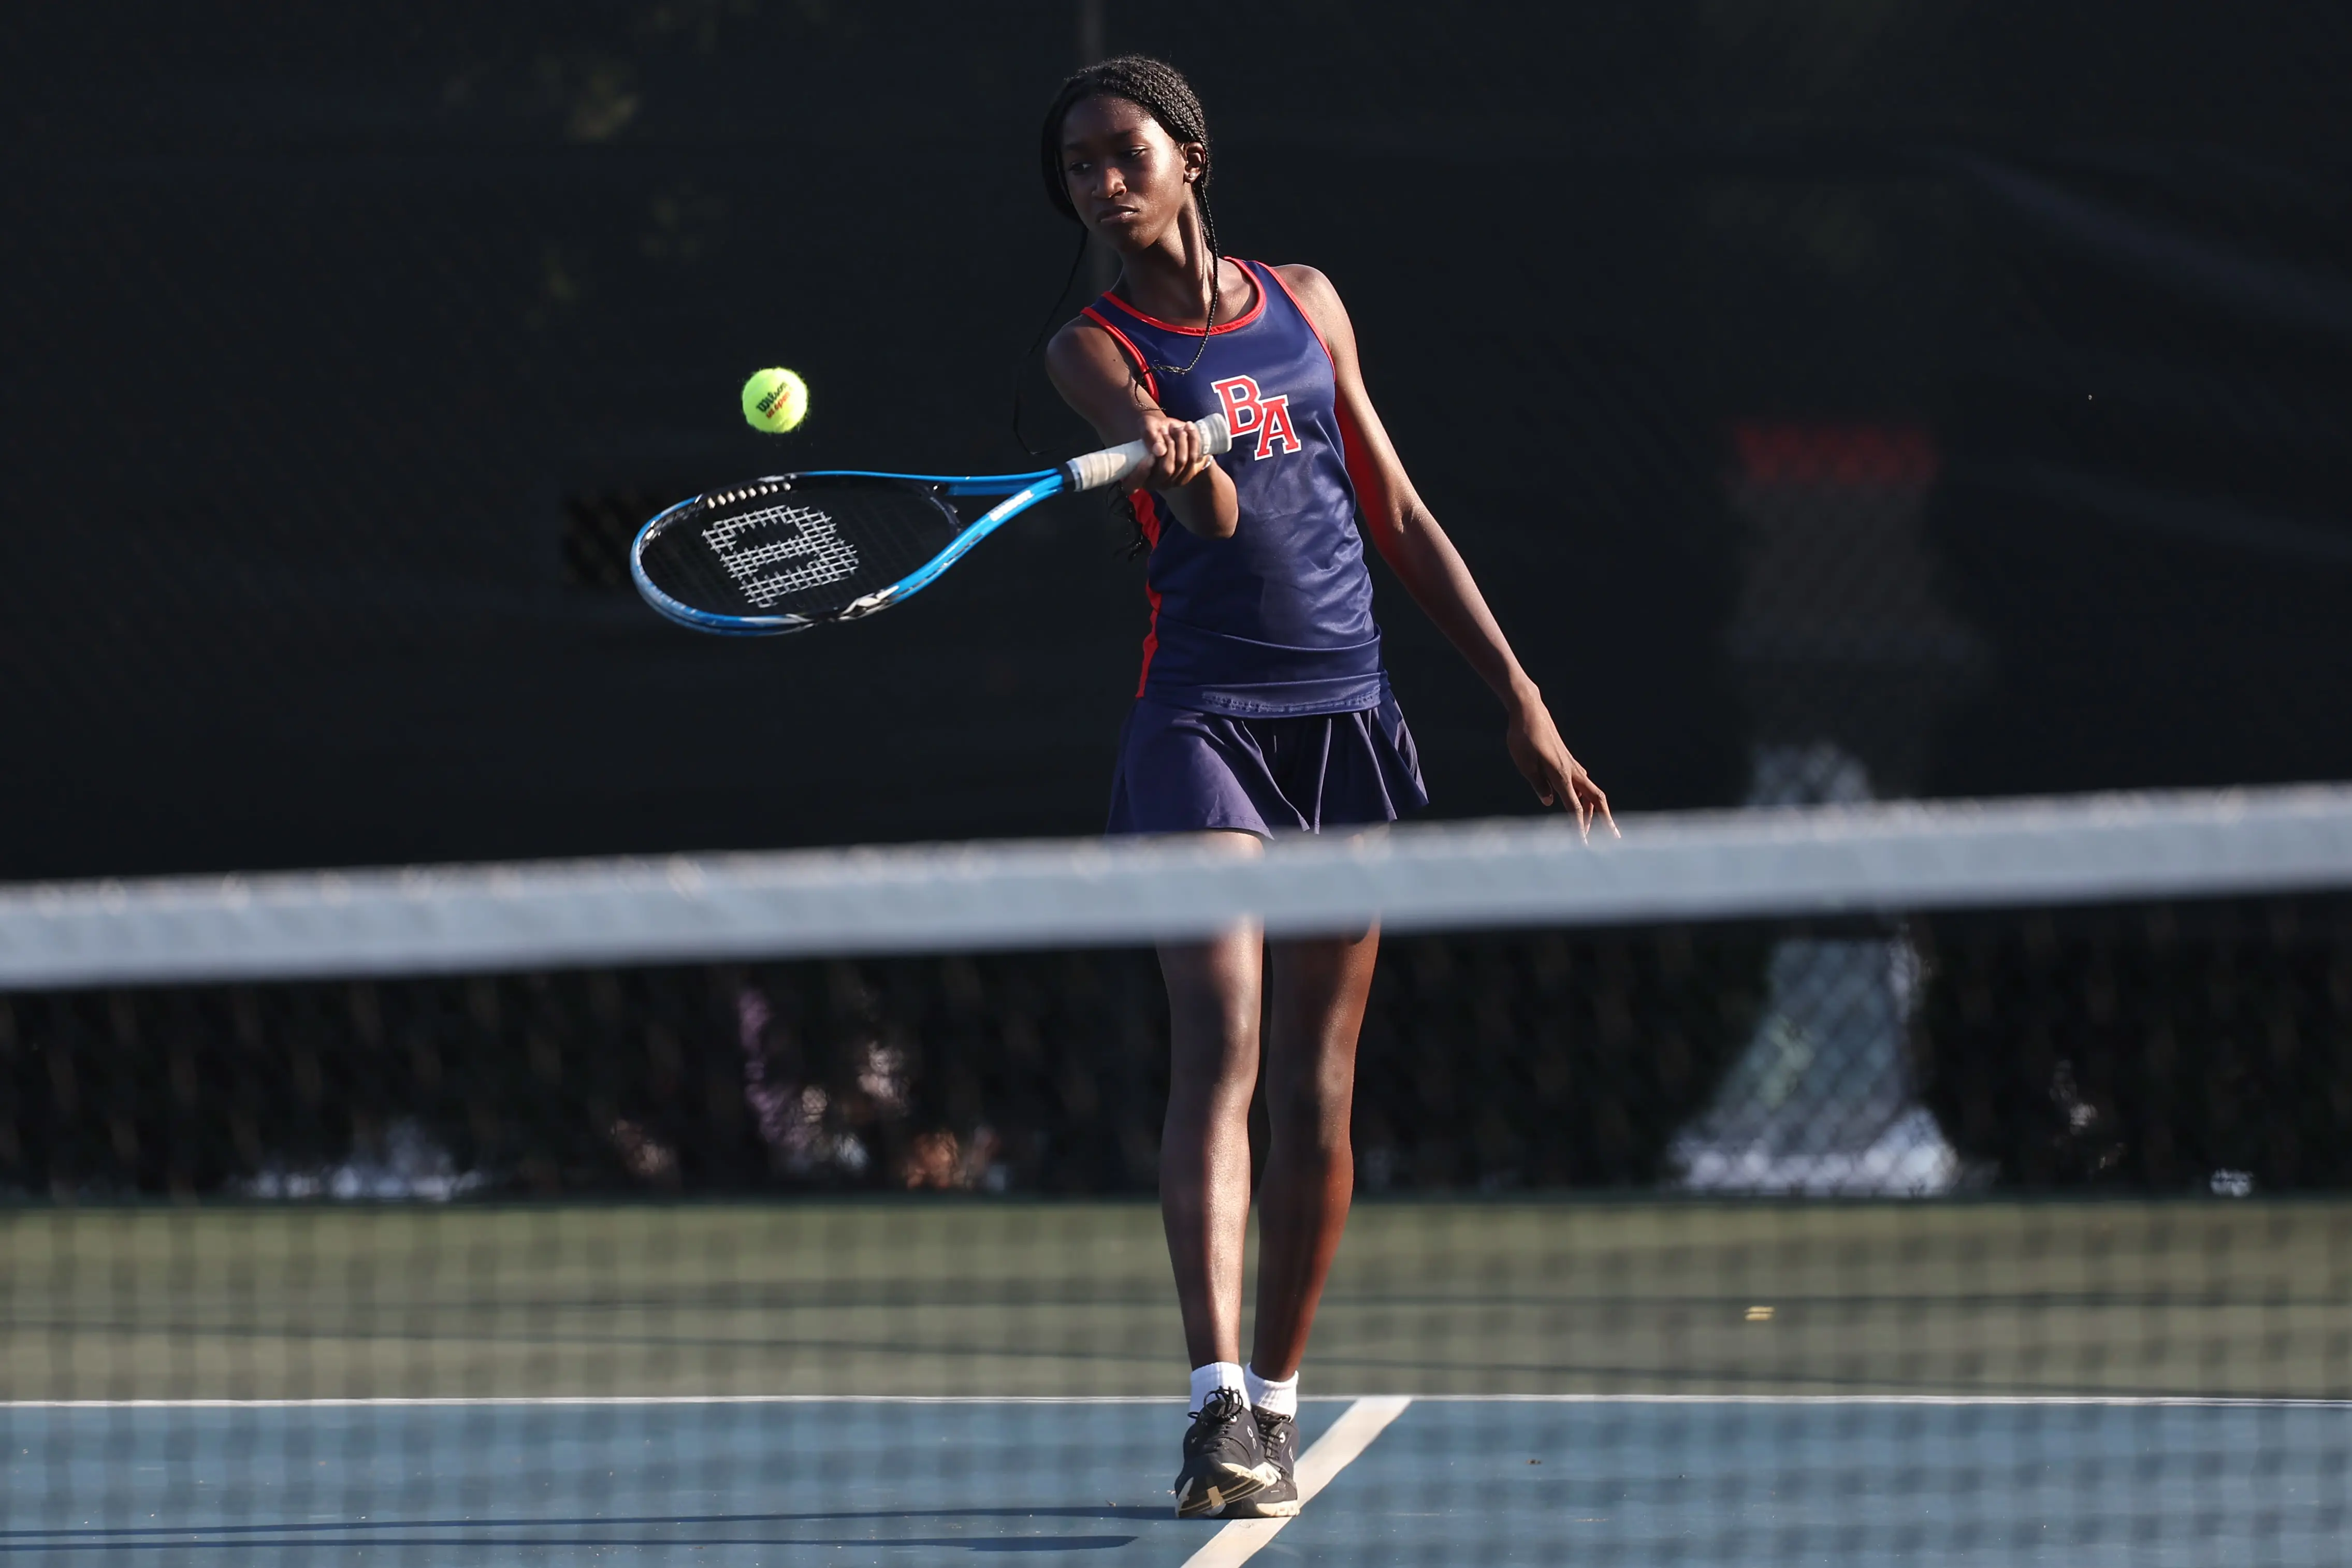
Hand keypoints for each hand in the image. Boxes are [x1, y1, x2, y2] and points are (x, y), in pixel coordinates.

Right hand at [1136, 410, 1213, 490]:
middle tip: (1165, 428)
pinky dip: (1193, 441)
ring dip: (1181, 440)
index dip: (1141, 471)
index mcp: (1136, 477)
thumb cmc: (1152, 428)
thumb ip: (1150, 437)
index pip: (1134, 484)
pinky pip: (1193, 459)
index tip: (1148, 454)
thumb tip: (1160, 451)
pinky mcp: (1187, 475)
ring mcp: (1171, 482)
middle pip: (1166, 470)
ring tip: (1175, 427)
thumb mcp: (1147, 426)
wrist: (1167, 428)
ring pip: (1181, 463)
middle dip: (1169, 445)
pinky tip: (1189, 427)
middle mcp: (1153, 483)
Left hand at [1504, 690, 1615, 839]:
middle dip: (1605, 821)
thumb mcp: (1525, 764)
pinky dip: (1584, 796)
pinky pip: (1580, 782)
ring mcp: (1571, 765)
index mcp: (1560, 775)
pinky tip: (1580, 802)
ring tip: (1591, 828)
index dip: (1580, 829)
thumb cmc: (1523, 736)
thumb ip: (1538, 785)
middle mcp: (1571, 771)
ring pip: (1589, 792)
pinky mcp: (1566, 760)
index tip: (1585, 846)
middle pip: (1595, 800)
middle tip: (1614, 839)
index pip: (1575, 808)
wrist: (1529, 710)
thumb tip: (1551, 802)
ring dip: (1593, 811)